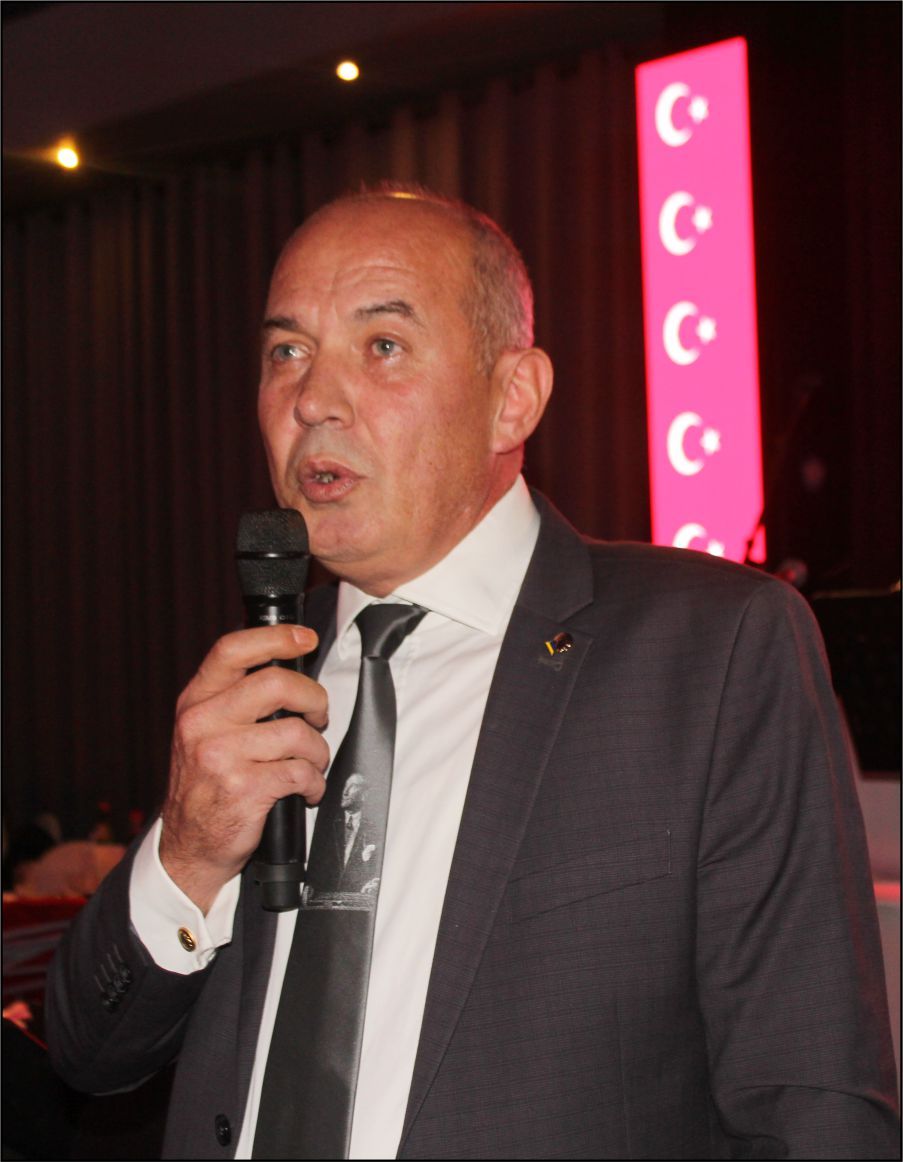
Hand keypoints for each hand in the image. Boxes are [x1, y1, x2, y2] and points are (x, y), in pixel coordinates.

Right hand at [160, 625, 328, 911]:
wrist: (189, 847)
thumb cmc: (206, 785)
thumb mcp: (204, 731)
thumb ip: (234, 700)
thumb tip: (288, 670)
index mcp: (196, 702)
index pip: (233, 650)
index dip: (275, 637)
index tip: (305, 638)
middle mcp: (203, 723)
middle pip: (276, 684)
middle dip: (313, 697)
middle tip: (319, 714)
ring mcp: (221, 756)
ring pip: (297, 733)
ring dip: (317, 751)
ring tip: (310, 764)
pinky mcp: (244, 789)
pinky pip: (301, 772)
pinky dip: (314, 783)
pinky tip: (306, 790)